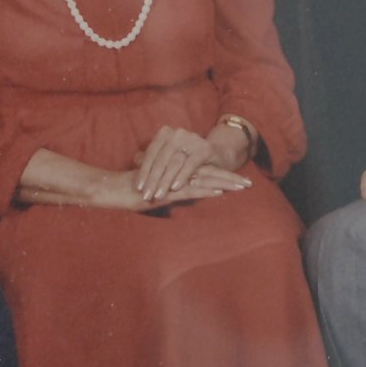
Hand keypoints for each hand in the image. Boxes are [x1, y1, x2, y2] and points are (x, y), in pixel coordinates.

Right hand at [91, 165, 246, 211]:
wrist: (114, 190)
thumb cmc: (135, 193)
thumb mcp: (159, 193)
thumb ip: (172, 191)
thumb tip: (186, 194)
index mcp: (178, 173)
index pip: (205, 172)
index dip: (223, 175)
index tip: (241, 180)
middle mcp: (178, 174)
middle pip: (209, 174)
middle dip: (230, 179)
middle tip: (250, 183)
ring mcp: (172, 181)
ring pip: (204, 180)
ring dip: (224, 183)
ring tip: (241, 187)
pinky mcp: (166, 191)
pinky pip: (188, 190)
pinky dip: (204, 191)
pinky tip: (218, 193)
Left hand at [134, 124, 251, 199]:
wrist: (216, 153)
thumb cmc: (187, 157)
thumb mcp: (169, 157)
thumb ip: (154, 157)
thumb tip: (135, 158)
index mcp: (166, 133)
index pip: (151, 153)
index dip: (144, 171)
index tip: (138, 188)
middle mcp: (178, 133)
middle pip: (161, 158)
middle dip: (153, 179)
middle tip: (146, 195)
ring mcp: (192, 140)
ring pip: (174, 162)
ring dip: (165, 180)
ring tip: (158, 195)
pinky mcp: (205, 149)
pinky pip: (190, 164)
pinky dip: (182, 176)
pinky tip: (175, 188)